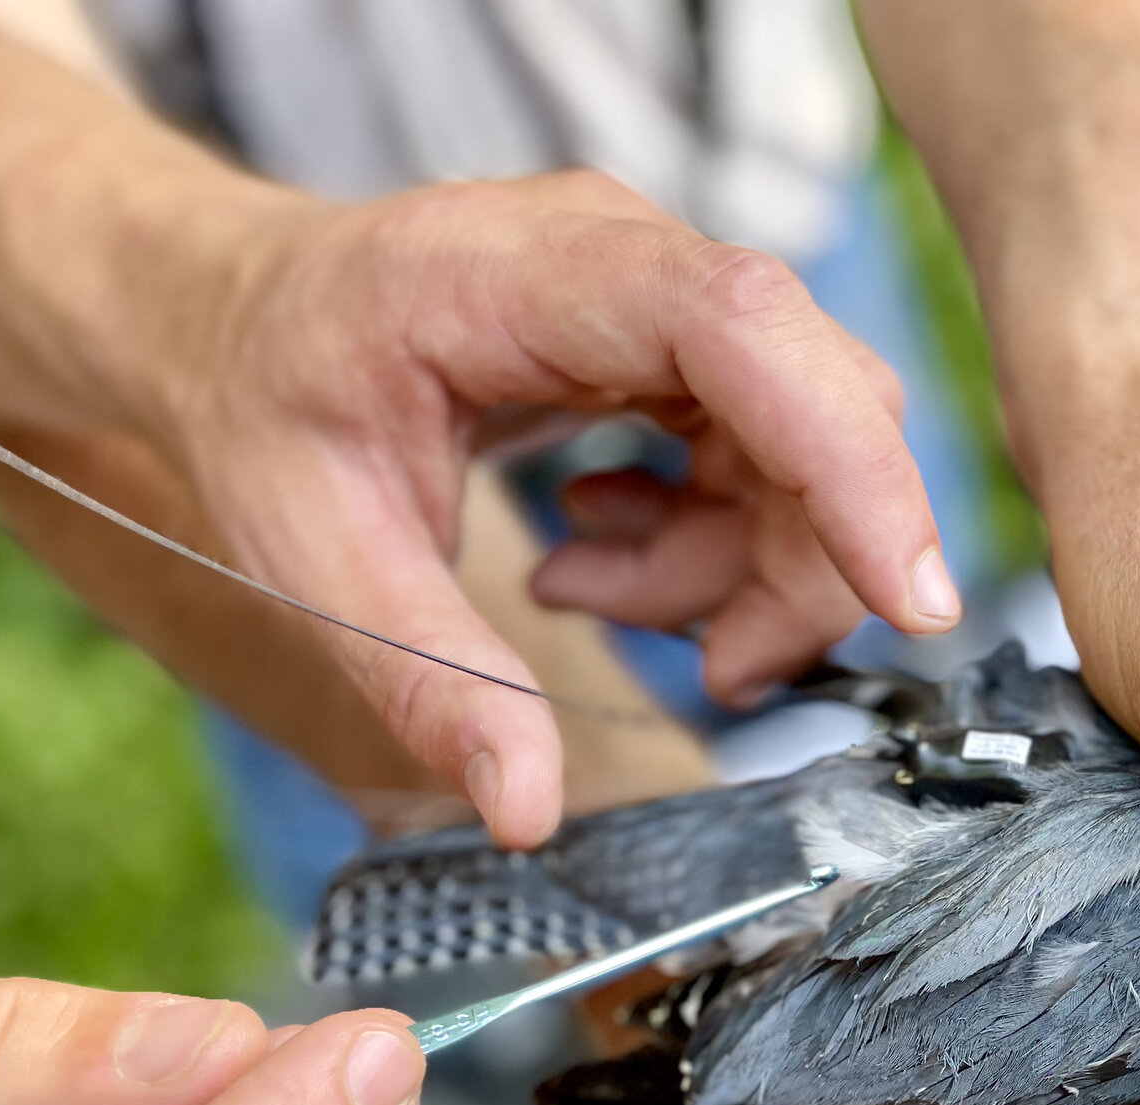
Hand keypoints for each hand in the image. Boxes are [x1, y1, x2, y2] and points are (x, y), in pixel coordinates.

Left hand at [161, 171, 958, 846]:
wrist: (230, 321)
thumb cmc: (264, 403)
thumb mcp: (315, 554)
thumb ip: (432, 677)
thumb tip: (527, 813)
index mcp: (519, 272)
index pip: (739, 330)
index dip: (847, 461)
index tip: (909, 596)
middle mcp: (622, 256)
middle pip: (815, 403)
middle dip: (803, 565)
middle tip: (714, 668)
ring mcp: (661, 295)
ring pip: (809, 445)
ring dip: (743, 568)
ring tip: (593, 605)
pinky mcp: (679, 343)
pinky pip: (769, 455)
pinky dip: (714, 543)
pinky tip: (597, 562)